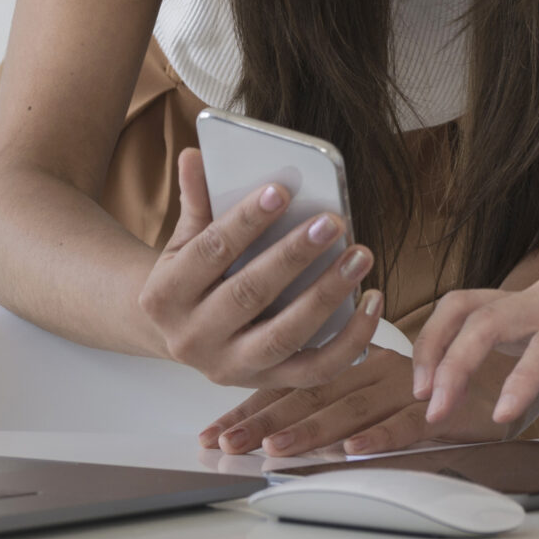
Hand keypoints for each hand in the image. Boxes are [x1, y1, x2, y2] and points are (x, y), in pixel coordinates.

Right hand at [135, 148, 379, 387]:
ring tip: (360, 256)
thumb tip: (194, 155)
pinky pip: (315, 369)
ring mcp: (231, 367)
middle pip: (249, 294)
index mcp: (165, 296)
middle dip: (293, 255)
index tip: (281, 189)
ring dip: (327, 294)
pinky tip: (372, 301)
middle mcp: (192, 339)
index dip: (245, 221)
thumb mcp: (183, 242)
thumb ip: (195, 202)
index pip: (209, 251)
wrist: (176, 335)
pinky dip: (350, 340)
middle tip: (333, 220)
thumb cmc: (191, 277)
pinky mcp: (267, 383)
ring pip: (284, 335)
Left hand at [201, 346, 518, 457]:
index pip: (297, 382)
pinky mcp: (442, 408)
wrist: (518, 364)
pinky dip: (379, 437)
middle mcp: (378, 370)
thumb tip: (288, 428)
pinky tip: (352, 450)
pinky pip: (406, 424)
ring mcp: (408, 388)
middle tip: (228, 444)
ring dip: (310, 432)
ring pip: (350, 410)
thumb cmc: (450, 381)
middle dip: (265, 422)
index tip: (217, 430)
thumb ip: (349, 398)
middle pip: (312, 396)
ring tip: (275, 450)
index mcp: (361, 362)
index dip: (255, 406)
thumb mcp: (389, 386)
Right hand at [412, 263, 538, 427]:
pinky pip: (464, 311)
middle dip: (458, 360)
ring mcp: (530, 295)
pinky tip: (429, 374)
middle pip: (491, 316)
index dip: (526, 374)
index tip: (503, 412)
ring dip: (436, 346)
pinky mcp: (514, 304)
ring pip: (466, 306)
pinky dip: (438, 338)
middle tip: (437, 408)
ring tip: (423, 393)